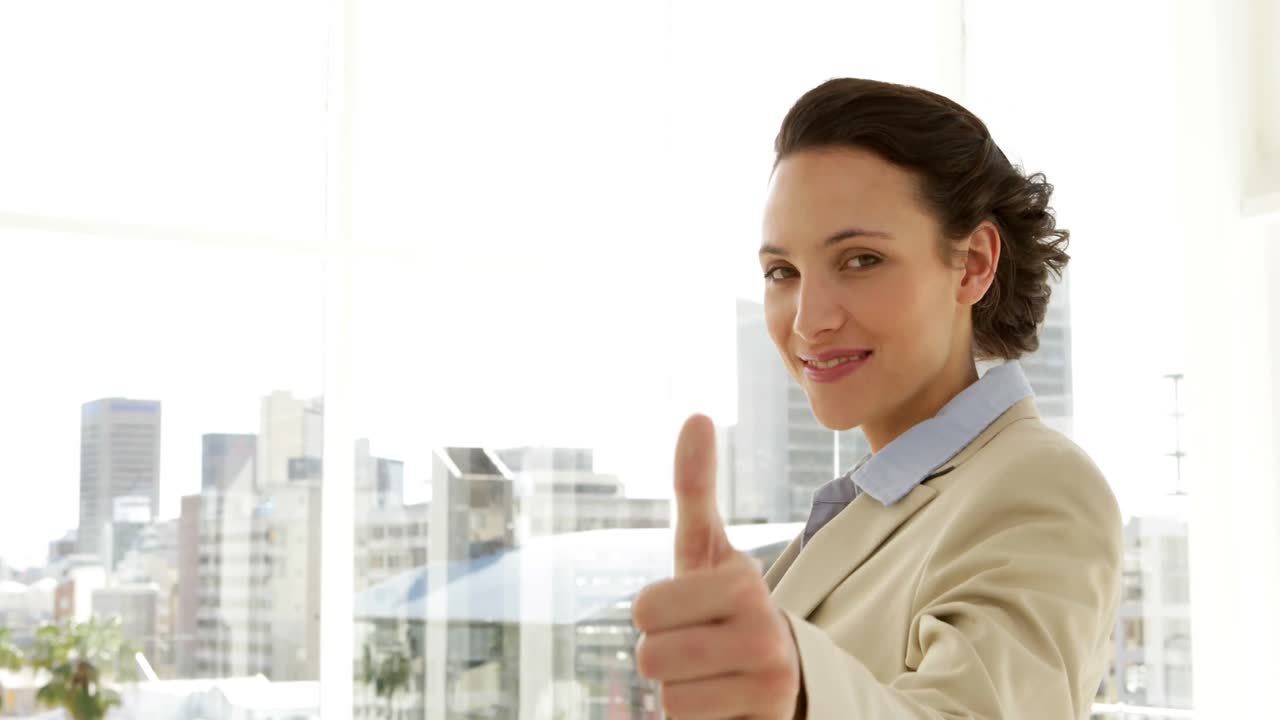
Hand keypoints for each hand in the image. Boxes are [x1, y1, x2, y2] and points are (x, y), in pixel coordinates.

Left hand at [632, 414, 802, 718]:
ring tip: (711, 676)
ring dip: (679, 691)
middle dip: (664, 655)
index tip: (690, 612)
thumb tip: (695, 415)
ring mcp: (770, 683)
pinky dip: (695, 719)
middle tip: (698, 648)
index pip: (643, 608)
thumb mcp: (708, 550)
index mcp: (744, 580)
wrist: (784, 676)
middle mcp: (765, 630)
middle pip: (650, 655)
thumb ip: (696, 487)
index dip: (655, 615)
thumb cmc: (728, 607)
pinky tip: (722, 704)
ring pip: (667, 696)